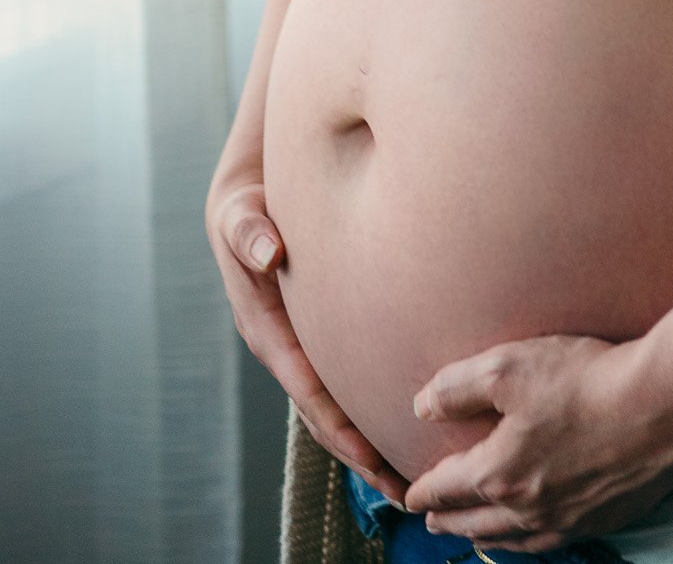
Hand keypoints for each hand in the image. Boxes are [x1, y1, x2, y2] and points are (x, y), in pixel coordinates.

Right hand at [204, 160, 406, 506]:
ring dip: (367, 443)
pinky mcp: (316, 338)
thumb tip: (266, 250)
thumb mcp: (239, 215)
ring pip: (335, 407)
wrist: (242, 205)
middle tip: (405, 490)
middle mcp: (283, 349)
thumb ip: (248, 231)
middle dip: (361, 454)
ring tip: (410, 478)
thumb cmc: (244, 209)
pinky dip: (368, 409)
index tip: (371, 456)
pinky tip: (403, 424)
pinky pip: (343, 382)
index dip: (339, 425)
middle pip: (324, 416)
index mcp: (266, 330)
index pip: (307, 388)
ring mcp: (299, 349)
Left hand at [404, 333, 672, 551]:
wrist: (664, 407)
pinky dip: (527, 541)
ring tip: (474, 532)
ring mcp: (565, 520)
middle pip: (473, 522)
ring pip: (510, 539)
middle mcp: (526, 509)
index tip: (407, 496)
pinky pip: (549, 542)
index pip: (445, 490)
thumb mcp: (510, 366)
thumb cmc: (586, 381)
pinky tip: (533, 533)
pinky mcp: (602, 520)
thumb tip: (421, 406)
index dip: (421, 492)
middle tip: (431, 519)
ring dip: (484, 535)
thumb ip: (458, 387)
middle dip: (447, 520)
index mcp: (497, 473)